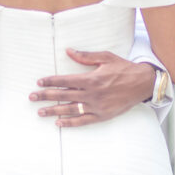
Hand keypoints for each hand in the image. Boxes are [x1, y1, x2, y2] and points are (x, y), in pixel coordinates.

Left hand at [29, 49, 155, 126]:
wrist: (142, 84)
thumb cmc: (123, 68)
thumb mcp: (105, 57)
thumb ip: (85, 56)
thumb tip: (68, 51)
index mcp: (91, 78)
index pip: (65, 80)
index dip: (51, 81)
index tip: (39, 82)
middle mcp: (92, 94)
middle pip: (64, 95)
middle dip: (46, 96)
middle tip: (32, 97)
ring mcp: (97, 106)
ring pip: (71, 109)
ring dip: (54, 111)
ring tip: (40, 112)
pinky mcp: (102, 115)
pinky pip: (83, 121)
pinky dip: (70, 123)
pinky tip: (58, 123)